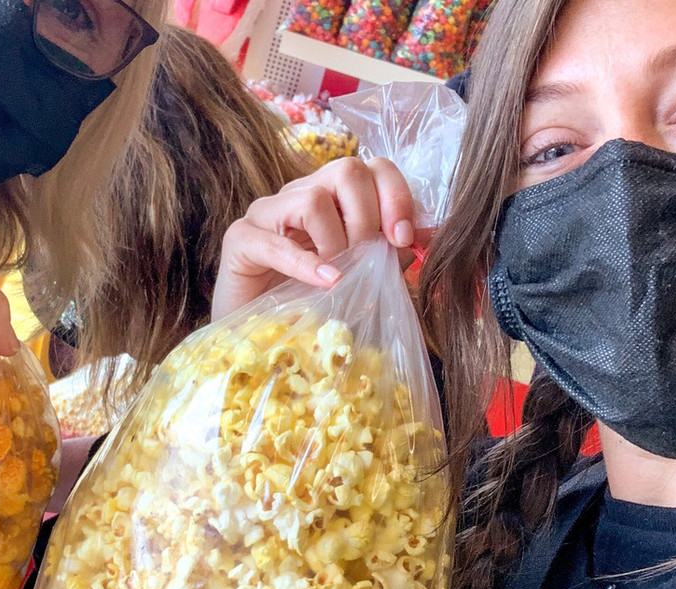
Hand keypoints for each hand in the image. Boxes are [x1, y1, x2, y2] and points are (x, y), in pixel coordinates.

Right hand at [213, 157, 415, 319]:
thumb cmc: (309, 302)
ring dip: (335, 242)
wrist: (259, 335)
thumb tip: (434, 234)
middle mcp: (299, 194)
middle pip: (346, 170)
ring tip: (338, 274)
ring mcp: (266, 213)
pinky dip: (307, 264)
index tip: (402, 237)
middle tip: (366, 258)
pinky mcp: (241, 240)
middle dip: (368, 217)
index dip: (395, 196)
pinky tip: (327, 282)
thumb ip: (391, 251)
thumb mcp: (360, 274)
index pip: (372, 167)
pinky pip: (276, 242)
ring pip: (311, 198)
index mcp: (331, 197)